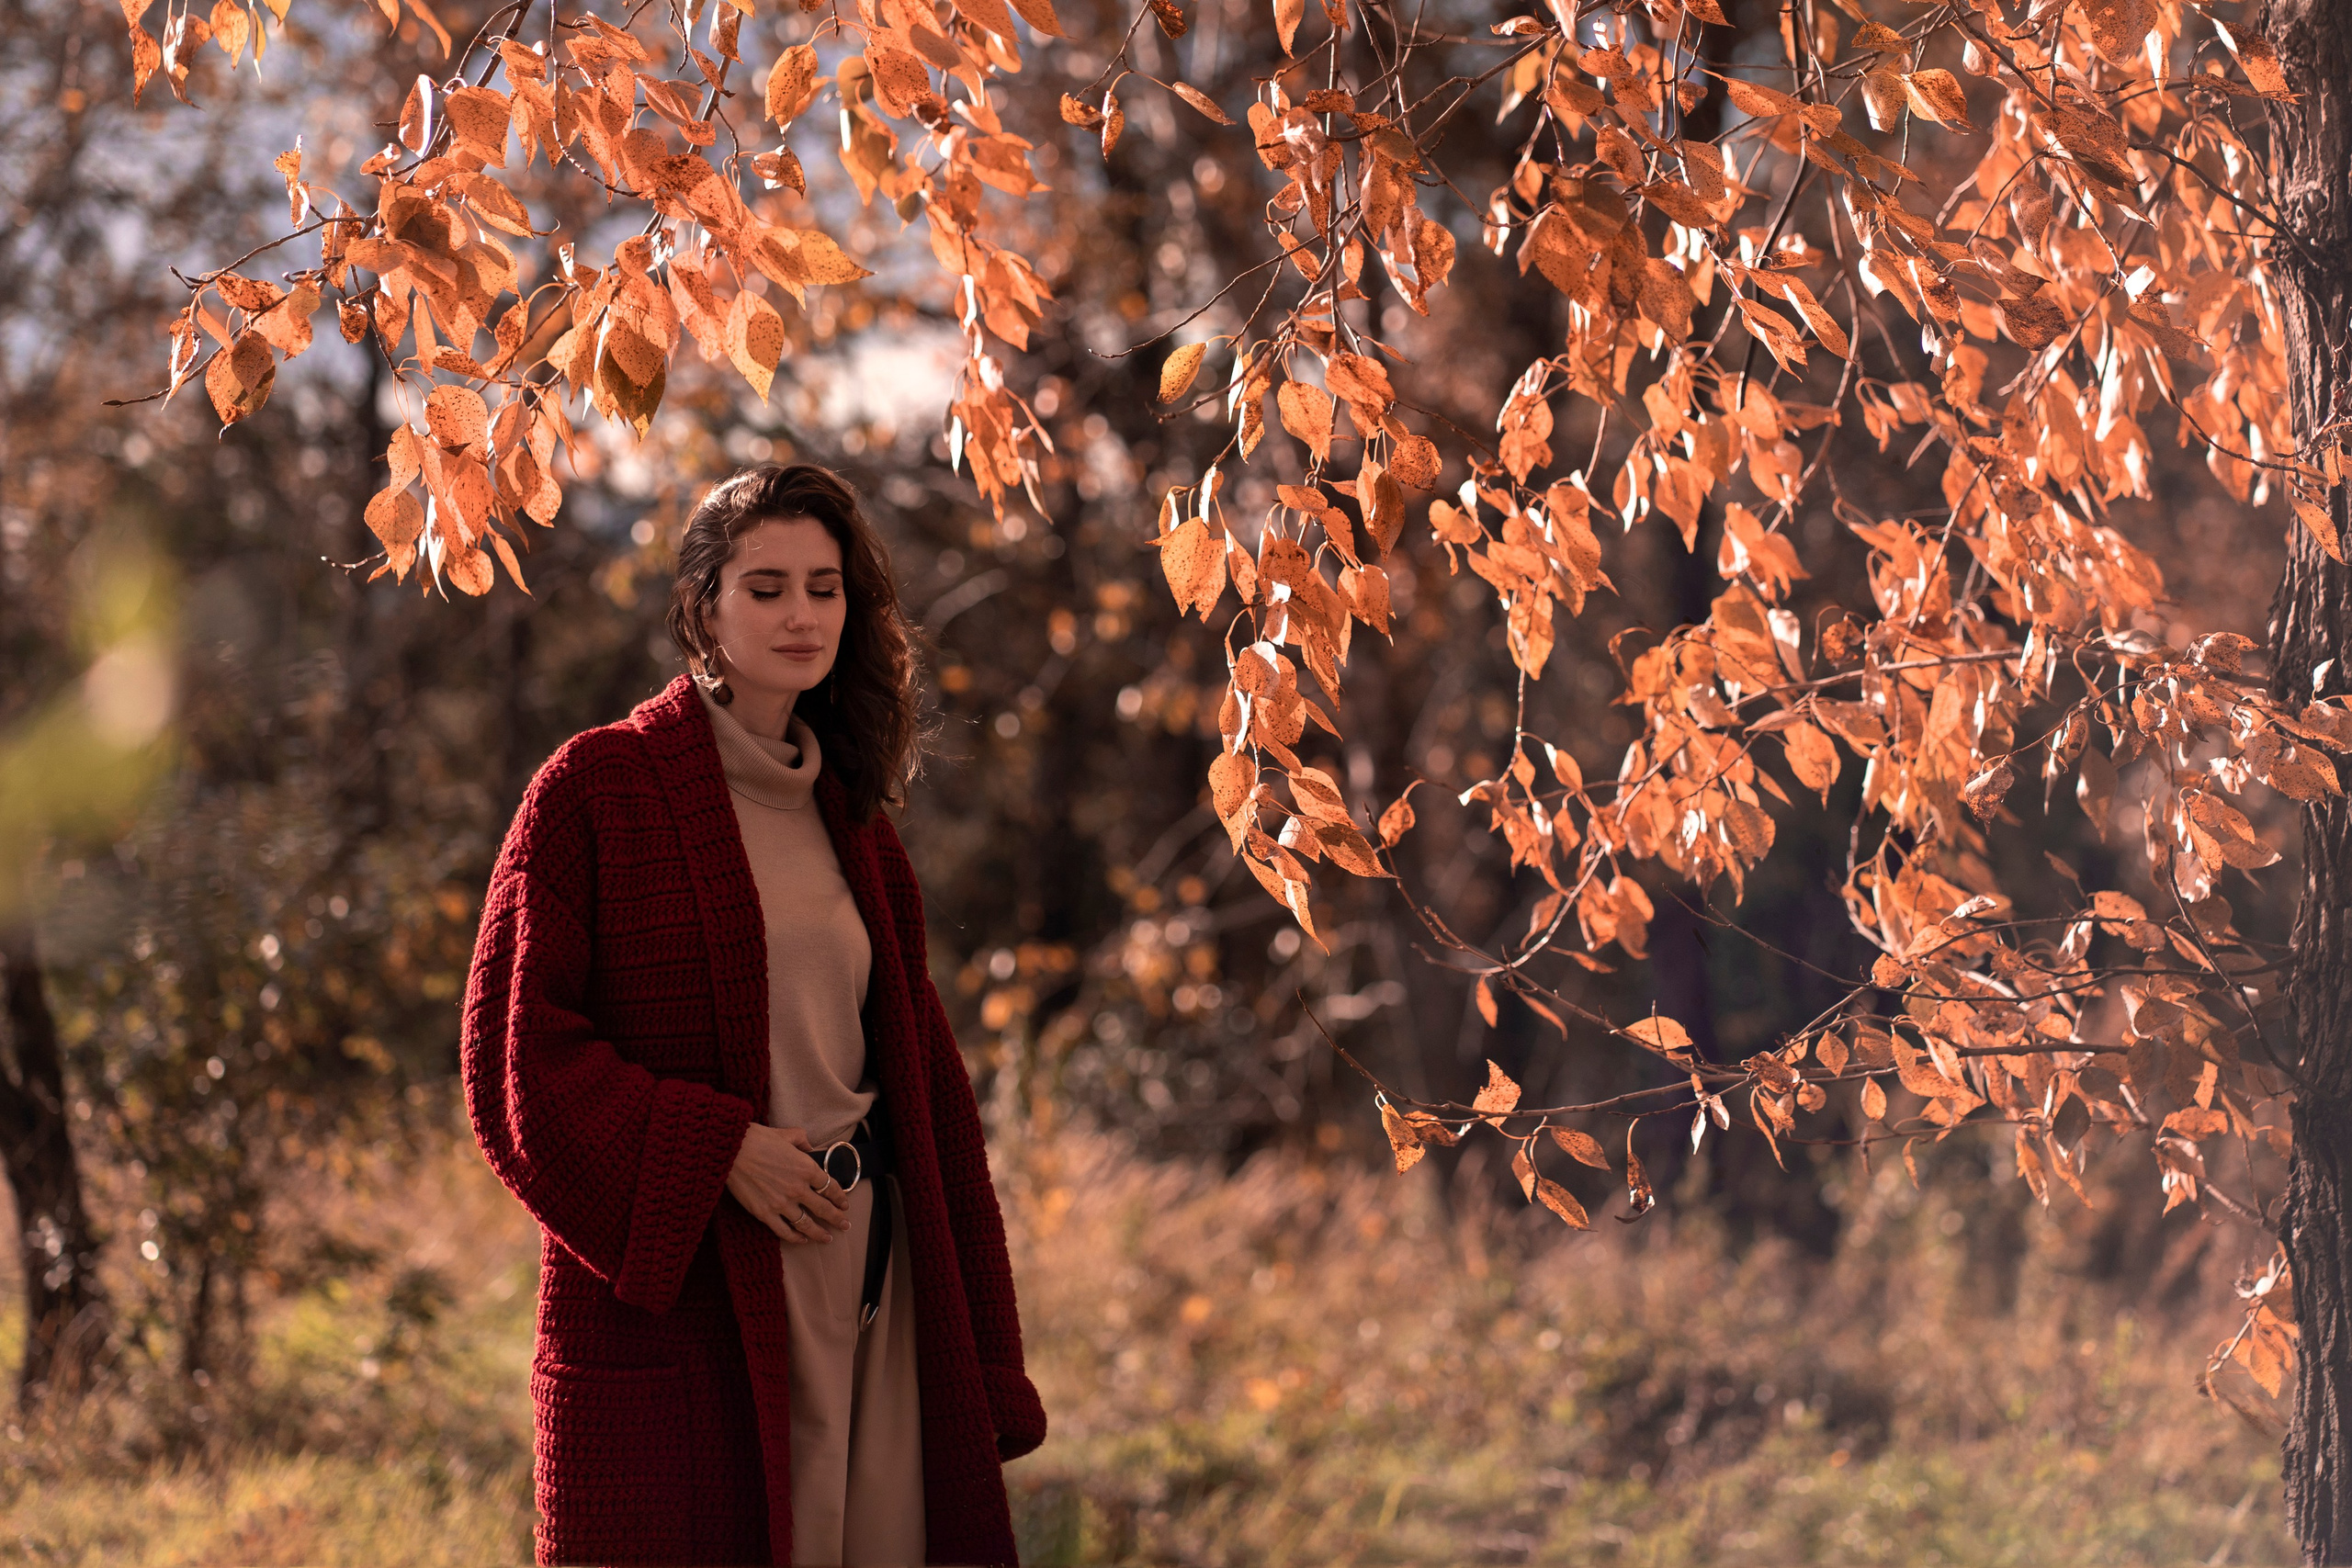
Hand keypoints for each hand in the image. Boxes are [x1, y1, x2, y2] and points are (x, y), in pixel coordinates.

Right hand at [726, 1124, 851, 1244]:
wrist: (731, 1151)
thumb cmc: (758, 1139)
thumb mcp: (786, 1134)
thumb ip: (801, 1140)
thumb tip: (809, 1146)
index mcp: (806, 1168)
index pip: (830, 1186)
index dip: (840, 1197)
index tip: (845, 1203)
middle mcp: (798, 1188)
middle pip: (824, 1208)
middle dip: (837, 1219)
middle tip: (846, 1225)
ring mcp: (782, 1203)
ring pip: (807, 1224)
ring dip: (820, 1233)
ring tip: (828, 1238)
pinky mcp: (765, 1213)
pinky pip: (784, 1231)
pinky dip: (795, 1238)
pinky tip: (802, 1240)